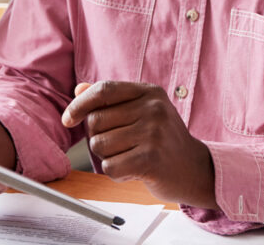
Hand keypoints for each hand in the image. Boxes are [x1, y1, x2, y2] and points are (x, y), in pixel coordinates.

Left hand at [62, 81, 217, 208]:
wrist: (195, 169)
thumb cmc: (164, 140)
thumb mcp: (142, 111)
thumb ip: (111, 100)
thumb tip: (79, 90)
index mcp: (150, 92)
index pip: (104, 90)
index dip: (79, 104)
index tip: (69, 119)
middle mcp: (153, 108)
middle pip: (96, 120)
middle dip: (99, 136)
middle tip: (121, 144)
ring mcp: (153, 133)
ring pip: (99, 145)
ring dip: (108, 157)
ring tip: (130, 156)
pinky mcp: (150, 159)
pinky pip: (109, 167)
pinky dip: (116, 173)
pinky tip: (134, 169)